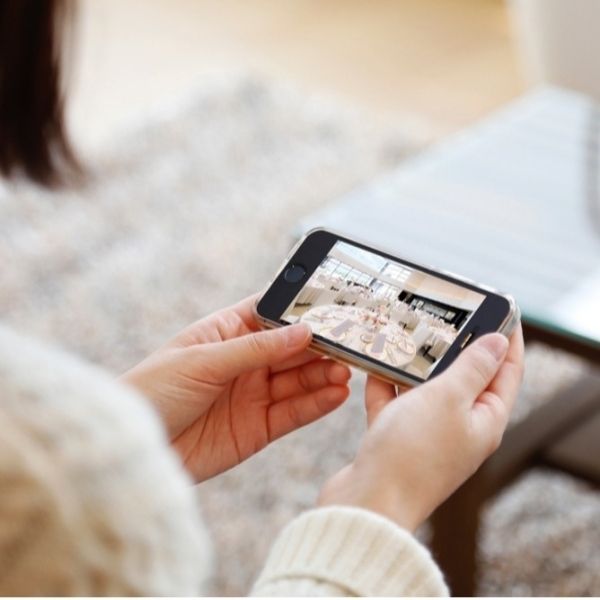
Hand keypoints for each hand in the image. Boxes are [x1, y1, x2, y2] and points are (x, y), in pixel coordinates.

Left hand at [121, 295, 350, 481]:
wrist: (136, 449)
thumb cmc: (154, 391)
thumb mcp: (203, 361)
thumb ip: (255, 348)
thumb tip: (302, 330)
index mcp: (227, 333)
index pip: (272, 314)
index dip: (300, 312)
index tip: (332, 310)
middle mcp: (244, 362)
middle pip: (291, 349)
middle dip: (320, 347)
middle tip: (349, 345)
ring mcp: (253, 395)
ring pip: (298, 381)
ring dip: (324, 376)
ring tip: (346, 372)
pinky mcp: (258, 428)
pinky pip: (294, 413)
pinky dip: (317, 404)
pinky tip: (336, 395)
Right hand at [318, 326, 523, 530]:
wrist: (366, 502)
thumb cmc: (411, 454)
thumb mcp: (448, 399)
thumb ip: (472, 367)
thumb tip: (499, 343)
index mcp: (484, 420)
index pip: (506, 372)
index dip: (507, 339)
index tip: (501, 308)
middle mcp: (458, 427)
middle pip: (464, 377)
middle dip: (454, 345)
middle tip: (444, 313)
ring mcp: (425, 433)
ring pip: (424, 388)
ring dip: (414, 363)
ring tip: (404, 332)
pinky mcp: (395, 437)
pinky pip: (393, 402)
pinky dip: (384, 384)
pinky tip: (373, 364)